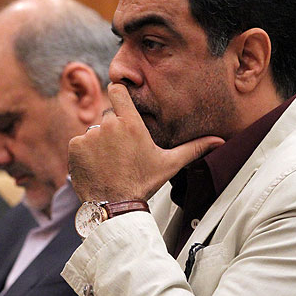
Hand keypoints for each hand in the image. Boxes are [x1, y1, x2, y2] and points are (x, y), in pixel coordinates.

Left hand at [68, 83, 224, 201]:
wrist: (115, 206)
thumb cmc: (143, 183)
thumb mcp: (169, 164)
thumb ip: (193, 148)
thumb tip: (219, 140)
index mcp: (130, 123)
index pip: (117, 90)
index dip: (118, 94)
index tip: (121, 102)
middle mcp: (108, 125)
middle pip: (107, 116)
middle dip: (113, 129)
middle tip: (121, 151)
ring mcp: (90, 135)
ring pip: (93, 131)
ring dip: (99, 143)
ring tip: (110, 163)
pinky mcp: (75, 147)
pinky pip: (79, 143)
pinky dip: (85, 153)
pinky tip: (96, 167)